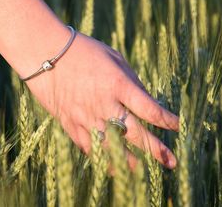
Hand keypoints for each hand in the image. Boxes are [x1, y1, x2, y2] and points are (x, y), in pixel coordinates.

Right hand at [25, 31, 178, 168]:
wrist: (44, 53)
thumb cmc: (82, 50)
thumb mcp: (113, 57)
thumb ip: (131, 80)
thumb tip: (145, 100)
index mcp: (117, 84)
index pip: (149, 109)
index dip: (166, 120)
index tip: (176, 126)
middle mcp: (104, 104)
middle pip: (135, 133)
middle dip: (155, 149)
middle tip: (171, 161)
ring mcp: (86, 116)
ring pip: (112, 146)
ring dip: (130, 160)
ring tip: (142, 170)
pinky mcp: (70, 123)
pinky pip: (89, 147)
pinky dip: (102, 158)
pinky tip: (113, 167)